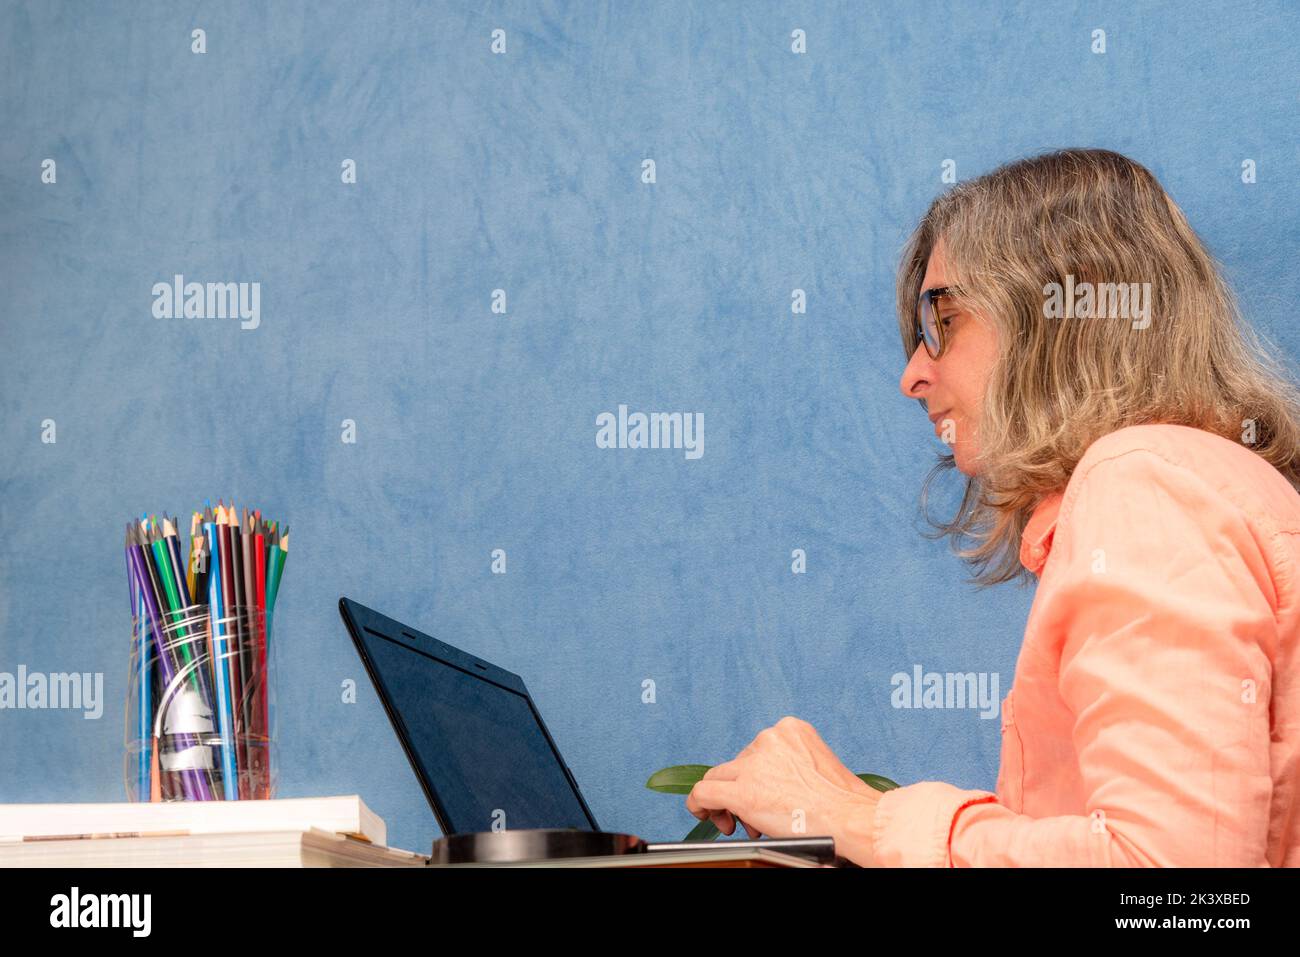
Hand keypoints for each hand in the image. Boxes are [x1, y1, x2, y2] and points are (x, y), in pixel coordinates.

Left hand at [685, 716, 881, 855]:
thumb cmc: (842, 802)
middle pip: (737, 765)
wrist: (850, 818)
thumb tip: (766, 784)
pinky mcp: (743, 790)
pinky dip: (698, 804)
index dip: (753, 776)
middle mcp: (769, 739)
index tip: (761, 793)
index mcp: (789, 729)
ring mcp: (754, 764)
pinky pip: (704, 792)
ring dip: (727, 801)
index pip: (755, 751)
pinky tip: (704, 813)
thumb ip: (788, 766)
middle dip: (743, 791)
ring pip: (719, 777)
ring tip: (739, 822)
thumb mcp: (816, 766)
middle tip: (753, 818)